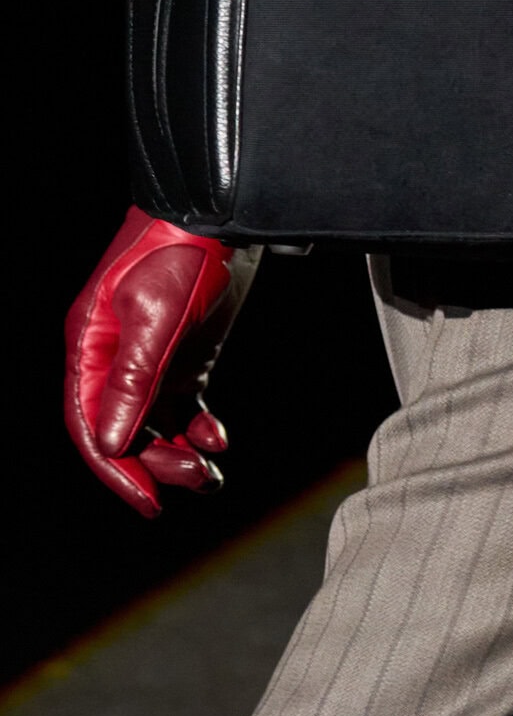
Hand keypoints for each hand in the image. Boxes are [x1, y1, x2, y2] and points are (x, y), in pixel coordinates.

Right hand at [64, 209, 255, 516]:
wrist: (221, 213)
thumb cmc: (181, 253)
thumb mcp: (156, 318)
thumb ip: (132, 382)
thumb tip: (108, 446)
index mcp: (89, 347)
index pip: (88, 425)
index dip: (114, 469)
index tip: (148, 501)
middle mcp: (111, 358)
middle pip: (122, 431)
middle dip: (157, 463)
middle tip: (198, 480)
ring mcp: (148, 358)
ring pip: (153, 425)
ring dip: (178, 454)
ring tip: (210, 474)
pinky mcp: (182, 354)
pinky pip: (181, 405)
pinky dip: (197, 427)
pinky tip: (218, 437)